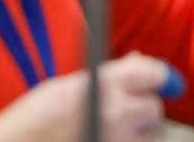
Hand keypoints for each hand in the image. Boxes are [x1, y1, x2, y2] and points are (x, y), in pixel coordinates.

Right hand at [0, 53, 178, 141]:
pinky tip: (108, 141)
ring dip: (139, 134)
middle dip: (145, 109)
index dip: (157, 78)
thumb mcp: (71, 84)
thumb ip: (110, 74)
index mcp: (105, 83)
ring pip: (149, 136)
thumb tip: (140, 60)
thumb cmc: (35, 115)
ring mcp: (113, 138)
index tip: (156, 82)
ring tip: (113, 132)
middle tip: (126, 112)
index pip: (156, 74)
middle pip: (154, 109)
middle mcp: (115, 110)